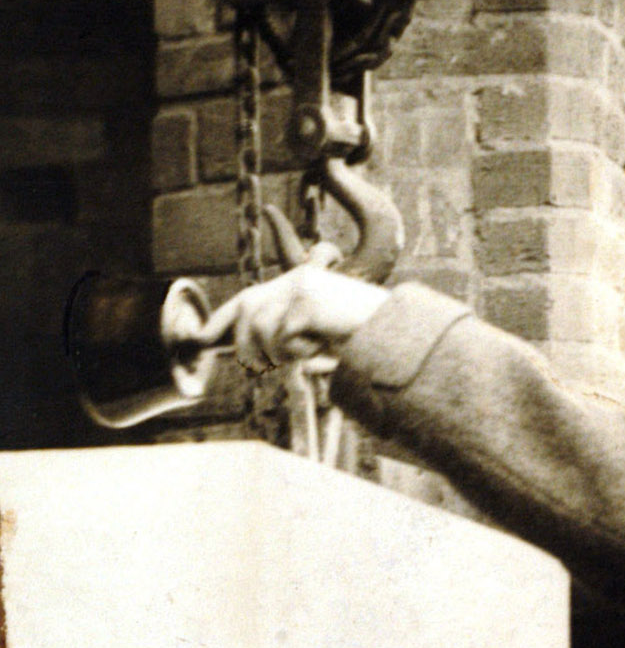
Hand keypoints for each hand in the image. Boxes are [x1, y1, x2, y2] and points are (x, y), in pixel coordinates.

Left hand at [194, 263, 389, 372]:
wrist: (399, 334)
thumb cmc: (367, 339)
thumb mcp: (322, 334)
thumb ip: (289, 334)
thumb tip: (251, 355)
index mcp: (301, 281)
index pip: (249, 297)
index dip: (222, 318)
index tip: (201, 336)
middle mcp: (298, 279)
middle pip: (246, 311)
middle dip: (245, 345)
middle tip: (261, 367)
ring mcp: (302, 289)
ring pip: (261, 329)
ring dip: (280, 353)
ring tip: (309, 355)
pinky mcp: (306, 305)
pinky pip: (283, 338)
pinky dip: (301, 353)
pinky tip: (325, 349)